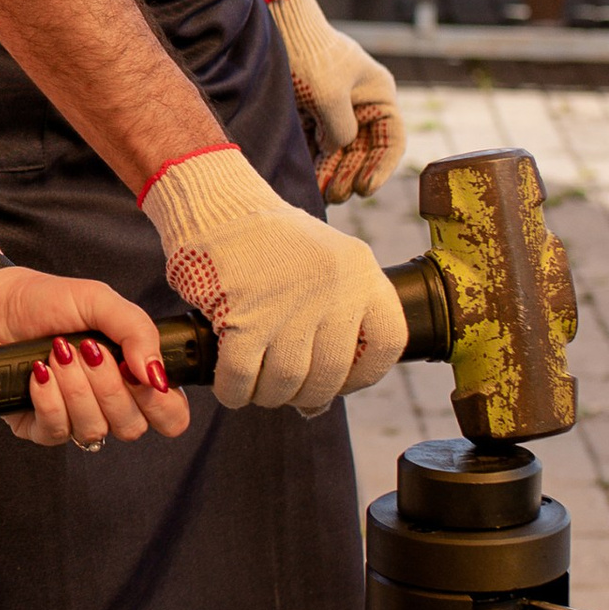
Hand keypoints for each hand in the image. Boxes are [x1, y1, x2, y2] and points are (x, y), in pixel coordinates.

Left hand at [0, 266, 190, 452]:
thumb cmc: (45, 300)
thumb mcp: (99, 301)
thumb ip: (138, 330)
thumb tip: (158, 374)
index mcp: (132, 375)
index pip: (170, 416)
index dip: (162, 405)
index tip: (140, 374)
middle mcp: (107, 403)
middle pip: (132, 427)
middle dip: (110, 386)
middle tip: (87, 349)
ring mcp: (72, 417)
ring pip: (94, 431)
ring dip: (77, 388)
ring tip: (56, 352)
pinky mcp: (36, 427)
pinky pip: (56, 432)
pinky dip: (49, 398)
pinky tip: (37, 371)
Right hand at [141, 146, 408, 418]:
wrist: (220, 206)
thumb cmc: (271, 244)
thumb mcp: (325, 263)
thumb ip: (334, 320)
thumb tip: (318, 403)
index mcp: (362, 271)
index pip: (388, 344)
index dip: (364, 375)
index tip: (339, 380)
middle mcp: (334, 287)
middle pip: (331, 374)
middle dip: (305, 394)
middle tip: (286, 389)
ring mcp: (290, 303)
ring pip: (287, 382)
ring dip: (269, 396)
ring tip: (257, 387)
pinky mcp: (244, 314)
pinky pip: (243, 377)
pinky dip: (235, 392)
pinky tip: (231, 387)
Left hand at [266, 0, 405, 204]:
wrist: (278, 27)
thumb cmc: (310, 55)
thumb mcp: (328, 96)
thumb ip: (339, 131)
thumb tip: (337, 150)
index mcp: (379, 94)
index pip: (391, 139)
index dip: (381, 167)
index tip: (366, 188)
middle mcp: (363, 102)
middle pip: (364, 149)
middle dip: (352, 174)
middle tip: (337, 196)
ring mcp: (338, 107)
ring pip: (341, 149)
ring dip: (333, 173)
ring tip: (324, 196)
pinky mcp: (314, 110)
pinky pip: (320, 142)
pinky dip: (317, 161)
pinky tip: (310, 180)